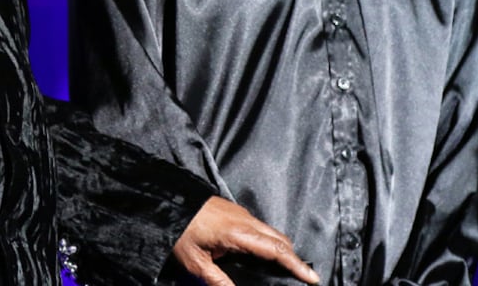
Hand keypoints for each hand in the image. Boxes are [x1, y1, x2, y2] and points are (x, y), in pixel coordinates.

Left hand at [173, 197, 319, 285]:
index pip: (276, 250)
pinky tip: (262, 252)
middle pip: (279, 239)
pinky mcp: (232, 211)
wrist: (164, 199)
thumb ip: (218, 282)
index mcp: (238, 233)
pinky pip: (259, 226)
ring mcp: (239, 213)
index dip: (296, 264)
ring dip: (281, 247)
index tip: (312, 278)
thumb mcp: (195, 263)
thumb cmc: (178, 230)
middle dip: (293, 257)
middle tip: (303, 276)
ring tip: (287, 267)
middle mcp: (244, 220)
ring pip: (270, 231)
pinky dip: (268, 239)